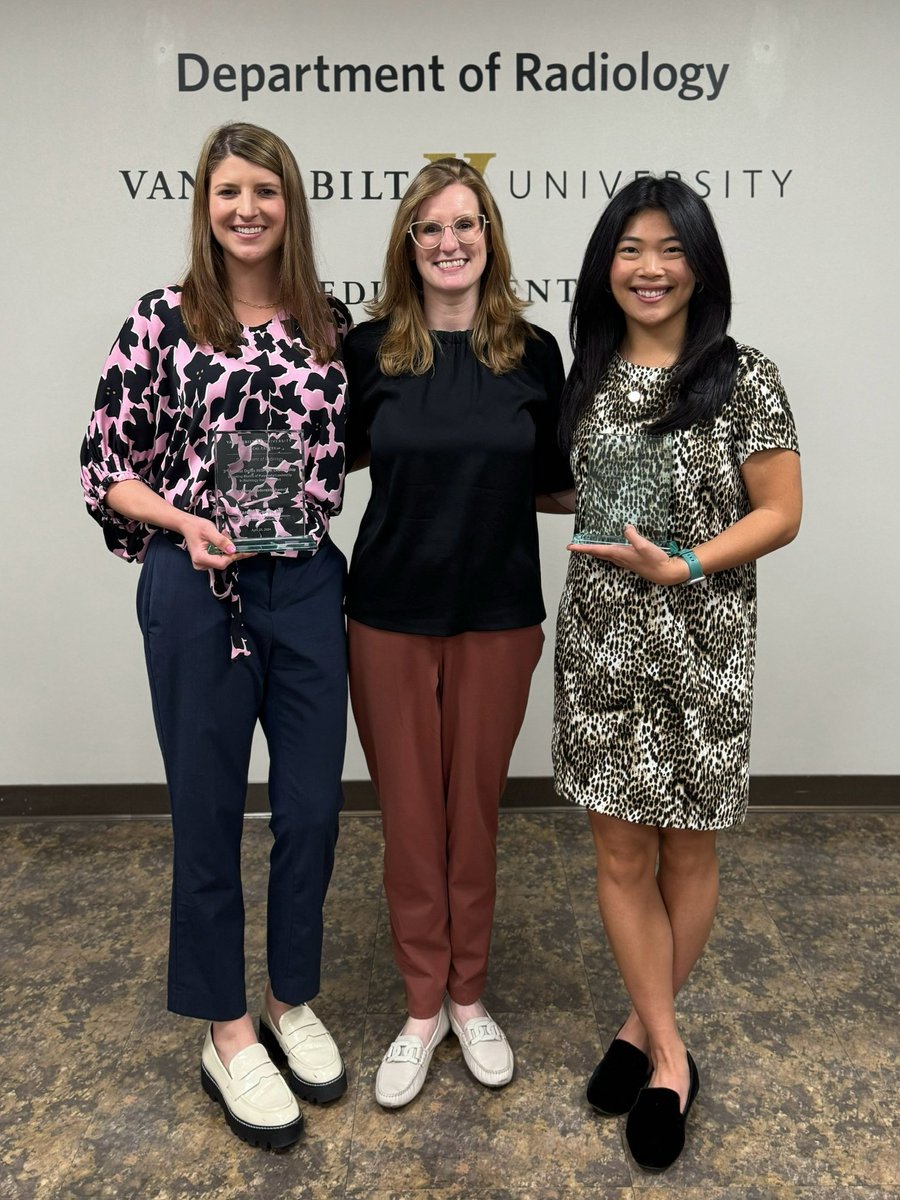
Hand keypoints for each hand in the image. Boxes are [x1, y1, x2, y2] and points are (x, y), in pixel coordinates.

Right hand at [179, 514, 255, 570]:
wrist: (187, 525)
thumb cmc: (196, 526)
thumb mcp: (210, 530)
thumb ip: (221, 541)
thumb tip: (233, 550)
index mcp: (200, 558)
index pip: (222, 563)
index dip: (234, 556)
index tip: (246, 551)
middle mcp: (201, 564)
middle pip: (223, 563)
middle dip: (232, 552)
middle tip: (239, 542)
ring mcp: (203, 564)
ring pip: (223, 561)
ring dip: (228, 550)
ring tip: (226, 537)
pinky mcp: (206, 562)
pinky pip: (219, 559)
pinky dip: (224, 551)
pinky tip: (224, 543)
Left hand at [567, 524, 689, 585]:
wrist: (666, 573)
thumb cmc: (655, 560)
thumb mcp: (643, 545)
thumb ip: (632, 535)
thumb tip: (626, 527)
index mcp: (618, 554)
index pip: (596, 550)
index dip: (582, 547)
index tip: (569, 546)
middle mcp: (619, 559)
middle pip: (597, 553)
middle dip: (585, 549)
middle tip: (574, 546)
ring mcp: (624, 561)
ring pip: (605, 555)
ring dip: (595, 551)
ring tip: (587, 547)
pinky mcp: (630, 561)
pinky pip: (613, 556)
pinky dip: (606, 552)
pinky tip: (609, 550)